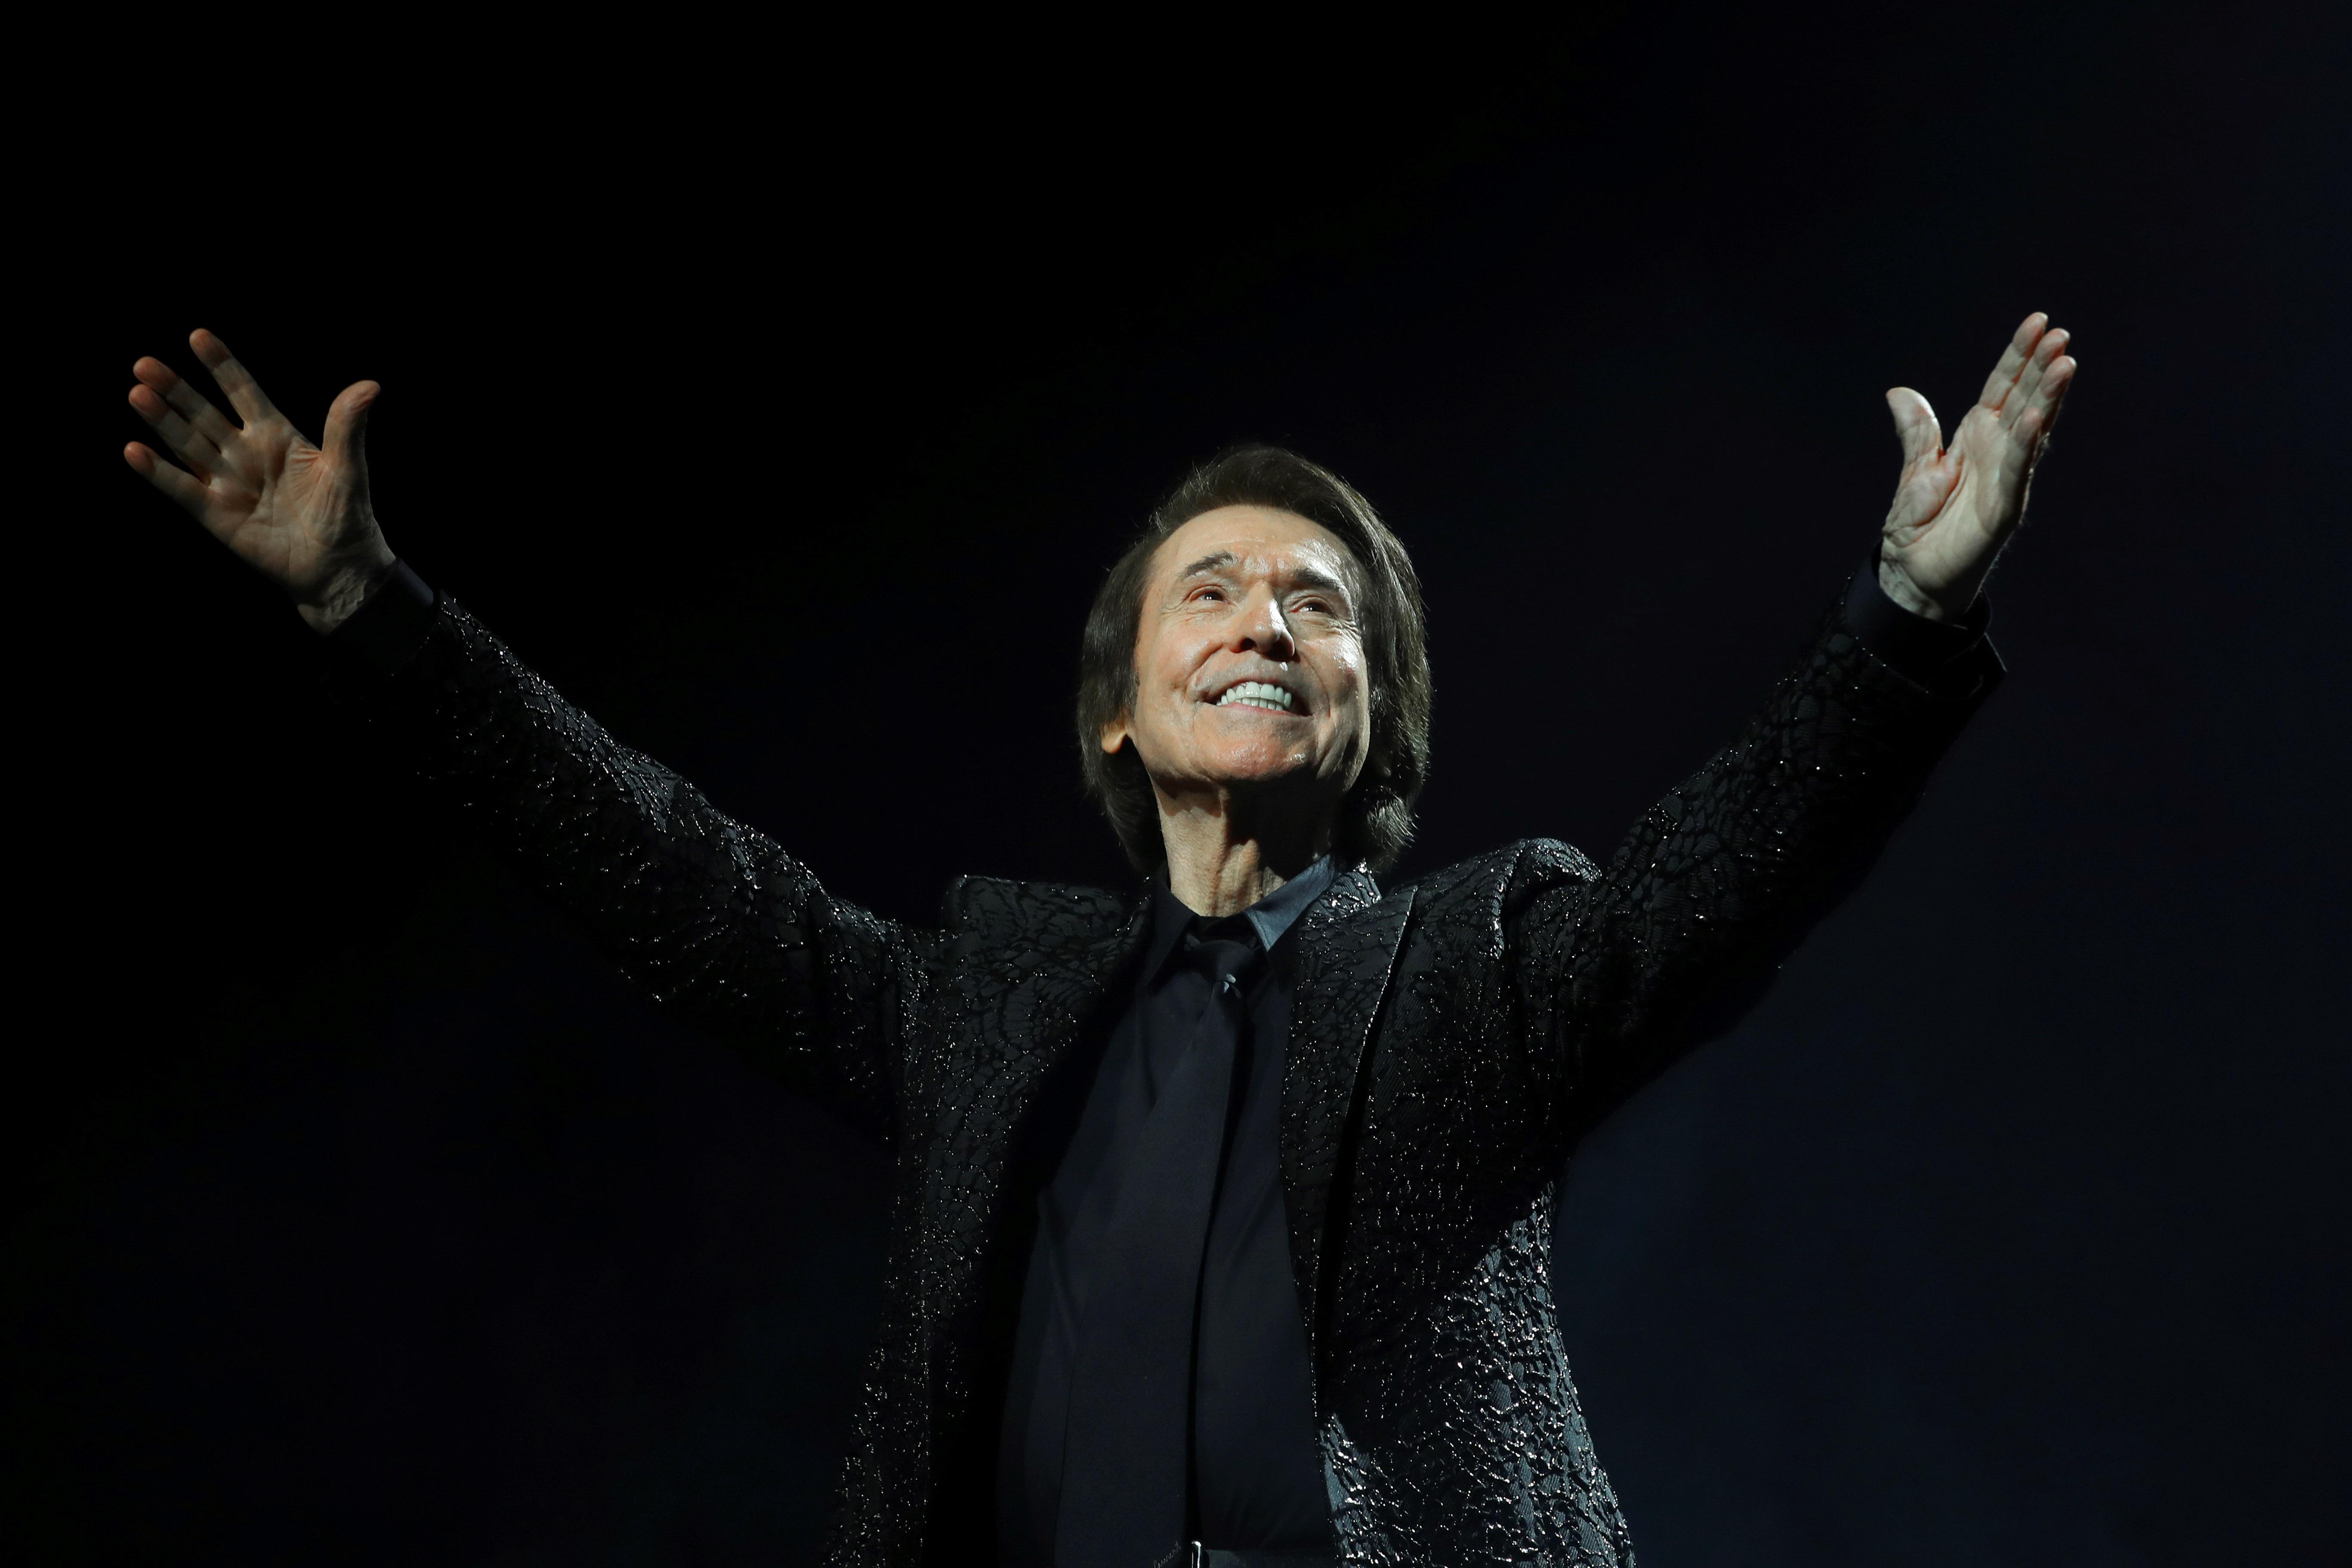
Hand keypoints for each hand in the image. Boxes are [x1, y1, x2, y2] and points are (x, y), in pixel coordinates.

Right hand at [124, 330, 393, 632]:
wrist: (338, 567)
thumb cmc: (346, 515)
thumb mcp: (347, 468)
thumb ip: (347, 426)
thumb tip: (370, 387)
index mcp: (276, 434)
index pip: (243, 390)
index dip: (221, 365)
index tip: (198, 336)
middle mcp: (245, 452)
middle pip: (203, 413)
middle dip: (176, 389)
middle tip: (145, 365)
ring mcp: (226, 481)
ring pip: (187, 444)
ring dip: (161, 420)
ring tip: (138, 394)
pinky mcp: (214, 513)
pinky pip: (181, 489)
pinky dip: (158, 472)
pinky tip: (134, 451)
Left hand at [1878, 313, 2075, 621]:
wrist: (1913, 573)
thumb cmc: (1919, 524)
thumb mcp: (1916, 468)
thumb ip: (1917, 431)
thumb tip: (1899, 392)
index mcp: (1977, 437)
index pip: (2002, 386)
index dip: (2018, 355)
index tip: (2038, 321)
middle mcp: (1998, 451)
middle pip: (2024, 399)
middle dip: (2042, 367)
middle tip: (2060, 334)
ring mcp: (2006, 477)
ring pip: (2031, 429)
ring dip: (2048, 398)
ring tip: (2065, 364)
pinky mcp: (2004, 507)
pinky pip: (2017, 470)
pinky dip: (2025, 444)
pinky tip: (2036, 418)